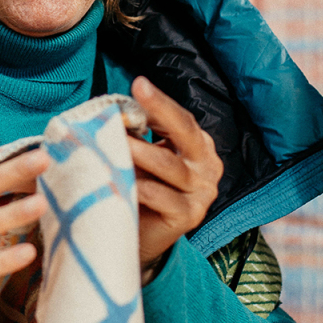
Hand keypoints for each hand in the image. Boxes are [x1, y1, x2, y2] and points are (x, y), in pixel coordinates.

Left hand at [129, 76, 222, 283]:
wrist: (138, 238)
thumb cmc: (139, 189)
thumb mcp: (142, 157)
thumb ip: (137, 135)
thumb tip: (115, 110)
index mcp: (198, 147)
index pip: (181, 119)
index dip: (160, 102)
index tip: (139, 84)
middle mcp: (207, 167)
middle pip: (185, 133)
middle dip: (160, 111)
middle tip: (138, 93)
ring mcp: (202, 193)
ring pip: (170, 166)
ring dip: (142, 152)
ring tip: (117, 141)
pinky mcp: (190, 216)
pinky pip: (164, 197)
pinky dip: (142, 187)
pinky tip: (123, 180)